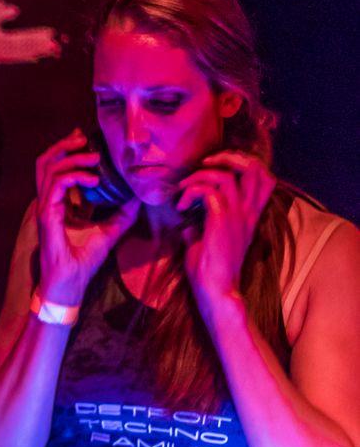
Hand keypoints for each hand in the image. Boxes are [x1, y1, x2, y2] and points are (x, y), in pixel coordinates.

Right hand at [35, 129, 139, 306]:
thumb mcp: (108, 233)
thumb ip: (121, 215)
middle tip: (84, 138)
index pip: (55, 168)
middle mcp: (48, 202)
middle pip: (45, 161)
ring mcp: (45, 208)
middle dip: (64, 145)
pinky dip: (74, 177)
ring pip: (48, 168)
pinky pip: (56, 186)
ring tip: (92, 157)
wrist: (68, 286)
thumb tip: (139, 198)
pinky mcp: (47, 217)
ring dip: (70, 157)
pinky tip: (93, 180)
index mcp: (58, 203)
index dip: (67, 150)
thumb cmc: (82, 262)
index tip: (86, 141)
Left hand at [178, 151, 275, 318]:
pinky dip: (191, 191)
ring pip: (227, 175)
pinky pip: (208, 191)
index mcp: (250, 216)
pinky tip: (181, 206)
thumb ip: (201, 229)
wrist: (216, 290)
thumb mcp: (208, 244)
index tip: (218, 167)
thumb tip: (187, 223)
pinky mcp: (221, 221)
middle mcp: (247, 212)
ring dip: (201, 175)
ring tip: (185, 188)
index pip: (265, 178)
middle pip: (254, 168)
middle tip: (205, 164)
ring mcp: (237, 216)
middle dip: (228, 156)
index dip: (245, 162)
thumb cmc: (210, 270)